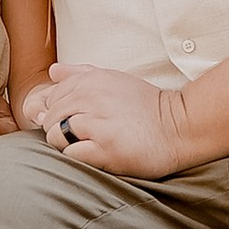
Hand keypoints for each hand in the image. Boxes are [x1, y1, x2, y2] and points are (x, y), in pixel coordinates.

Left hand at [21, 62, 195, 180]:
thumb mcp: (114, 79)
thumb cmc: (145, 106)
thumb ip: (80, 73)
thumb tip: (53, 71)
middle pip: (50, 117)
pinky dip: (78, 158)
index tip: (78, 121)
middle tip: (85, 137)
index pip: (52, 97)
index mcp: (90, 80)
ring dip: (67, 145)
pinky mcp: (105, 148)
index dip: (59, 112)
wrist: (178, 127)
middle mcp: (90, 96)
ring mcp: (97, 122)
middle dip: (60, 130)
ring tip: (89, 146)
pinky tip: (96, 156)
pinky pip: (71, 154)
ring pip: (55, 136)